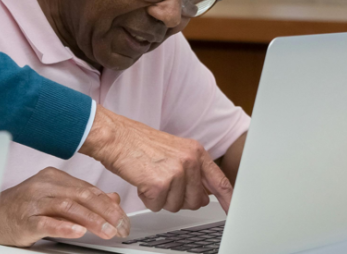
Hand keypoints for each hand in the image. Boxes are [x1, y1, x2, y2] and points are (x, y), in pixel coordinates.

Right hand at [0, 167, 130, 247]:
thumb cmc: (25, 207)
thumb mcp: (56, 199)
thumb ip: (83, 198)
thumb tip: (112, 198)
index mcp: (53, 177)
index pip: (87, 189)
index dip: (109, 204)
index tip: (123, 218)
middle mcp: (43, 186)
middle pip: (81, 196)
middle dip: (105, 212)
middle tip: (120, 226)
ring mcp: (33, 202)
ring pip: (67, 207)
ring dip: (91, 220)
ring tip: (107, 231)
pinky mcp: (24, 220)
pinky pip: (46, 222)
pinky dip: (64, 227)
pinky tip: (78, 231)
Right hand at [80, 106, 232, 212]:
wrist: (114, 136)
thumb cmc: (136, 142)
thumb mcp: (172, 150)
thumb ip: (192, 171)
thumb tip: (202, 195)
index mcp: (195, 151)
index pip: (219, 181)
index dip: (227, 199)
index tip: (232, 210)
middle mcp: (189, 161)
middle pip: (196, 201)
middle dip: (178, 198)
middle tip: (162, 183)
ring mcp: (175, 172)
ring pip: (176, 206)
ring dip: (161, 198)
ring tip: (149, 178)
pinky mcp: (159, 184)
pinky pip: (157, 206)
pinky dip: (147, 199)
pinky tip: (141, 182)